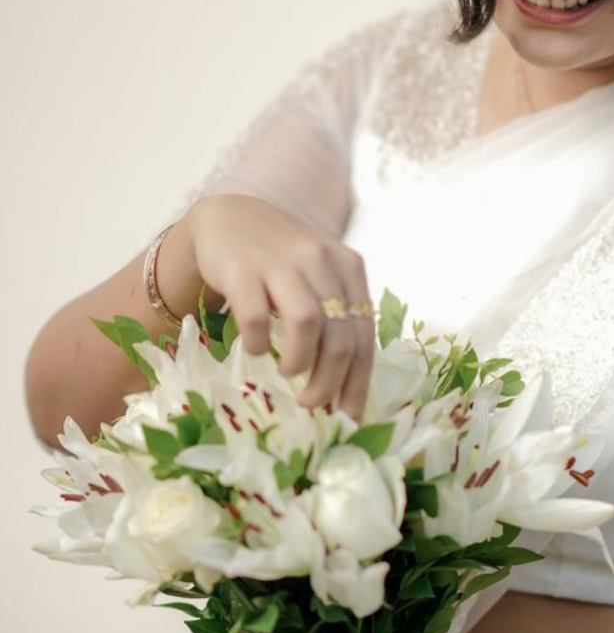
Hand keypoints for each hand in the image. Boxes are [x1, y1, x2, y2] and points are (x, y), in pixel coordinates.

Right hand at [183, 194, 374, 417]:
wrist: (231, 218)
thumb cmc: (282, 261)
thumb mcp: (320, 278)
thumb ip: (336, 319)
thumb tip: (345, 386)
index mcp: (349, 268)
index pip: (364, 333)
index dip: (359, 379)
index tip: (349, 414)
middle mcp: (321, 261)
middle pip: (340, 334)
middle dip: (330, 380)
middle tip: (313, 403)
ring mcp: (281, 263)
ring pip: (307, 323)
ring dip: (300, 361)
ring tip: (289, 375)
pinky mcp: (241, 268)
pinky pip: (255, 314)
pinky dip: (258, 341)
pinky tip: (255, 349)